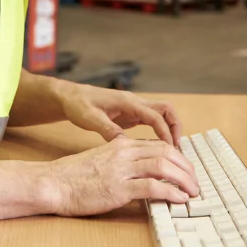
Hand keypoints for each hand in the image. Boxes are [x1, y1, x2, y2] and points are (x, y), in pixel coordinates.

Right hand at [45, 137, 198, 215]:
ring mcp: (122, 170)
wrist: (54, 182)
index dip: (178, 157)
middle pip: (166, 153)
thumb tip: (142, 168)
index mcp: (122, 145)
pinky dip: (170, 193)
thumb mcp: (102, 158)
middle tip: (195, 182)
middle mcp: (125, 153)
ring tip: (193, 191)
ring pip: (163, 167)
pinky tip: (179, 199)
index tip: (186, 170)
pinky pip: (152, 187)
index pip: (159, 145)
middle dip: (186, 167)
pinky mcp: (118, 189)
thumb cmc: (74, 174)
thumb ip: (122, 159)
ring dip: (184, 180)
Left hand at [60, 85, 182, 146]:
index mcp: (127, 102)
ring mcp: (134, 108)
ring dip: (169, 129)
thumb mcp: (90, 118)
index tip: (170, 148)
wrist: (70, 97)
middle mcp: (134, 102)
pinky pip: (152, 120)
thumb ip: (107, 129)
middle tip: (176, 148)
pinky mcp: (131, 114)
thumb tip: (123, 143)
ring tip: (171, 150)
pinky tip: (158, 147)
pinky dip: (159, 131)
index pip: (154, 115)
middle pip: (166, 109)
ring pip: (161, 114)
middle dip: (175, 127)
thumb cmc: (78, 105)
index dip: (164, 131)